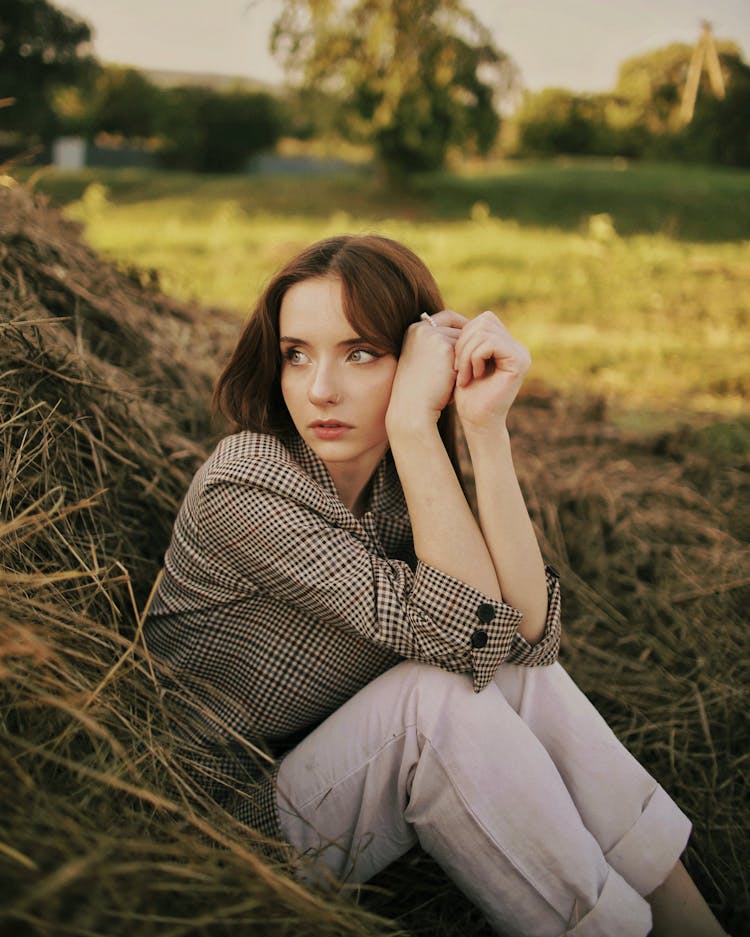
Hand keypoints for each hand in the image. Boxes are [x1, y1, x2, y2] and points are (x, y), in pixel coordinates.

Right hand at [386, 309, 466, 432]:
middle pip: (456, 326)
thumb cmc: (420, 391)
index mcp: (413, 330)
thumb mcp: (424, 363)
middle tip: (482, 352)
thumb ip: (438, 347)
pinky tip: (468, 377)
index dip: (461, 327)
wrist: (413, 408)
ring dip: (469, 355)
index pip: (445, 318)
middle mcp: (421, 328)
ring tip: (470, 372)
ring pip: (464, 339)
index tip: (474, 340)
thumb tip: (463, 337)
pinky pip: (468, 350)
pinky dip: (470, 363)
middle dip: (469, 340)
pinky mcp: (444, 346)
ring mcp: (432, 335)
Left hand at [453, 311, 530, 432]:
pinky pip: (490, 343)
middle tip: (457, 368)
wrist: (476, 420)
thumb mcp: (463, 359)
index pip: (484, 320)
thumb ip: (468, 338)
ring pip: (484, 332)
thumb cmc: (466, 394)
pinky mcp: (519, 362)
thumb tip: (453, 315)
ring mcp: (521, 353)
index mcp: (506, 343)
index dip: (464, 335)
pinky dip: (474, 358)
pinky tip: (474, 375)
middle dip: (463, 343)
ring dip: (466, 353)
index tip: (456, 360)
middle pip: (484, 321)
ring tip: (463, 374)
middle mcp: (517, 346)